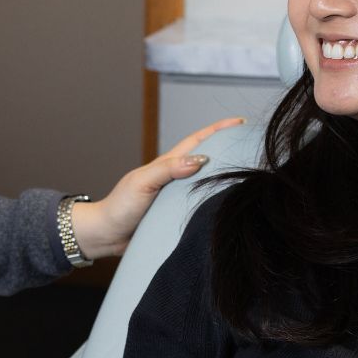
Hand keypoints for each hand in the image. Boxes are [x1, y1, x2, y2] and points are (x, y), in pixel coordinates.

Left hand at [69, 118, 245, 260]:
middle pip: (207, 160)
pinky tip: (228, 207)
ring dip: (225, 177)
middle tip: (252, 146)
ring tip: (249, 175)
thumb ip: (168, 169)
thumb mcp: (143, 182)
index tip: (240, 122)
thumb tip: (201, 159)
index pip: (198, 142)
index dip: (218, 130)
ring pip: (206, 184)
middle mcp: (175, 179)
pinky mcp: (175, 217)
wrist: (106, 235)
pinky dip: (214, 203)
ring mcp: (175, 198)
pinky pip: (199, 206)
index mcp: (167, 166)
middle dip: (229, 150)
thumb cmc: (119, 206)